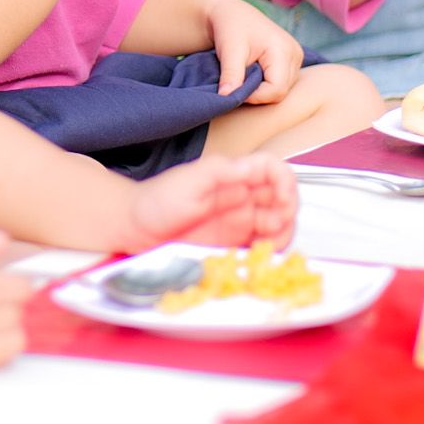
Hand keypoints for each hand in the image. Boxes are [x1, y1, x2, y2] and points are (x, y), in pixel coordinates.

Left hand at [115, 154, 299, 251]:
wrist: (134, 228)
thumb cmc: (157, 199)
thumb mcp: (191, 178)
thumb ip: (223, 171)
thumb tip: (255, 168)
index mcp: (235, 175)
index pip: (275, 170)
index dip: (287, 182)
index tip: (283, 198)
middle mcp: (242, 197)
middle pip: (284, 200)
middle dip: (288, 212)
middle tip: (275, 225)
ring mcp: (240, 222)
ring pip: (278, 225)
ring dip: (281, 234)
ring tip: (266, 244)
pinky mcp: (233, 244)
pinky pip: (261, 248)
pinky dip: (267, 252)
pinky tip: (257, 255)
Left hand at [202, 0, 303, 100]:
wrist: (233, 14)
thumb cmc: (230, 28)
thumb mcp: (229, 50)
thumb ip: (231, 75)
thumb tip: (226, 97)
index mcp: (283, 50)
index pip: (276, 89)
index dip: (254, 96)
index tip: (234, 89)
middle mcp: (295, 54)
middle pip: (280, 92)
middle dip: (257, 93)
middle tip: (236, 82)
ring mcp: (296, 58)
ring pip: (281, 90)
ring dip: (261, 89)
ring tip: (244, 75)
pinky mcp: (292, 61)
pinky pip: (281, 83)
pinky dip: (265, 84)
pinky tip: (252, 74)